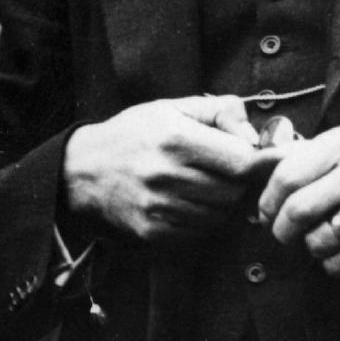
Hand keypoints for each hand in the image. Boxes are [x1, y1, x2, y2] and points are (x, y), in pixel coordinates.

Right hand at [61, 97, 270, 240]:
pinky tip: (187, 204)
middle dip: (237, 183)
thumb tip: (257, 136)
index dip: (257, 162)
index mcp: (176, 139)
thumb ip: (220, 112)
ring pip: (219, 216)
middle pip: (234, 192)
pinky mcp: (152, 232)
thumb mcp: (172, 108)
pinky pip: (198, 233)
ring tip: (203, 187)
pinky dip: (201, 221)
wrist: (82, 170)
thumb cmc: (133, 134)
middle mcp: (167, 175)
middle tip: (226, 173)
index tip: (257, 159)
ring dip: (220, 204)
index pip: (242, 162)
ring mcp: (159, 208)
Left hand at [256, 128, 339, 273]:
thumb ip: (297, 155)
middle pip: (298, 211)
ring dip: (310, 247)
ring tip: (321, 238)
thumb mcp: (337, 147)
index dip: (268, 203)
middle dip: (282, 231)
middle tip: (284, 235)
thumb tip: (251, 164)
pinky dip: (332, 262)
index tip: (266, 214)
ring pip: (318, 241)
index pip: (287, 178)